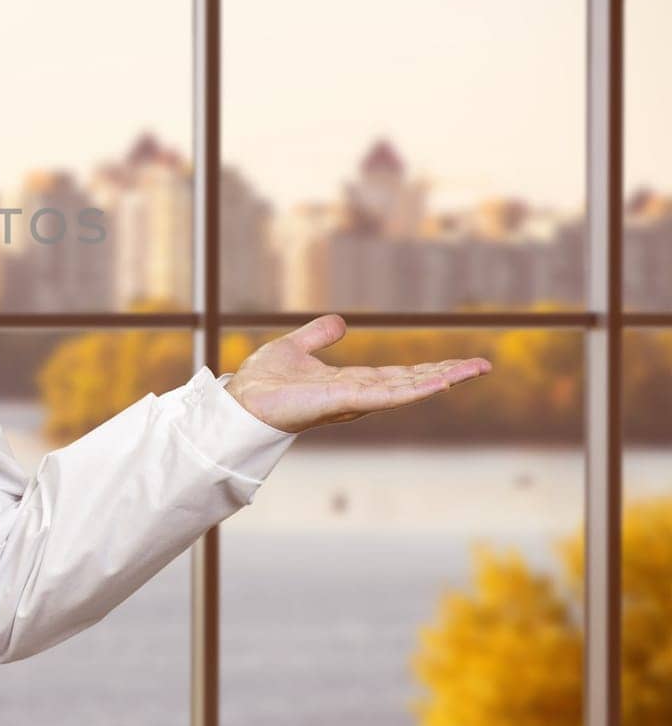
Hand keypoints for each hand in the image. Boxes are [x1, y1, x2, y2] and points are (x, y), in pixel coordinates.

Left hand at [223, 313, 492, 434]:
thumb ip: (318, 336)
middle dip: (447, 373)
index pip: (399, 374)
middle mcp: (358, 393)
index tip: (459, 363)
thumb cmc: (263, 381)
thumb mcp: (295, 348)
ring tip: (474, 370)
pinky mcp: (343, 402)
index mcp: (351, 382)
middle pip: (411, 381)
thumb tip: (340, 323)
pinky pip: (385, 395)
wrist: (242, 399)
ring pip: (406, 388)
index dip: (429, 368)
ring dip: (441, 378)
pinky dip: (413, 389)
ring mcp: (354, 400)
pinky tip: (439, 382)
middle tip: (483, 366)